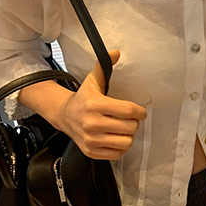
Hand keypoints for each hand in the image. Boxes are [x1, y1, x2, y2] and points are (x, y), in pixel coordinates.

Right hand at [19, 66, 138, 153]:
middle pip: (129, 127)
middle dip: (134, 123)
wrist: (64, 116)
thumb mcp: (92, 80)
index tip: (140, 112)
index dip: (139, 111)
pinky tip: (117, 138)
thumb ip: (104, 65)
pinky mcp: (91, 151)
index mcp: (95, 104)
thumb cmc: (83, 98)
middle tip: (131, 120)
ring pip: (126, 142)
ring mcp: (92, 140)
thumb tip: (116, 52)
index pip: (128, 110)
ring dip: (129, 136)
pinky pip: (117, 154)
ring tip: (124, 129)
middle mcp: (92, 123)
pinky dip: (121, 147)